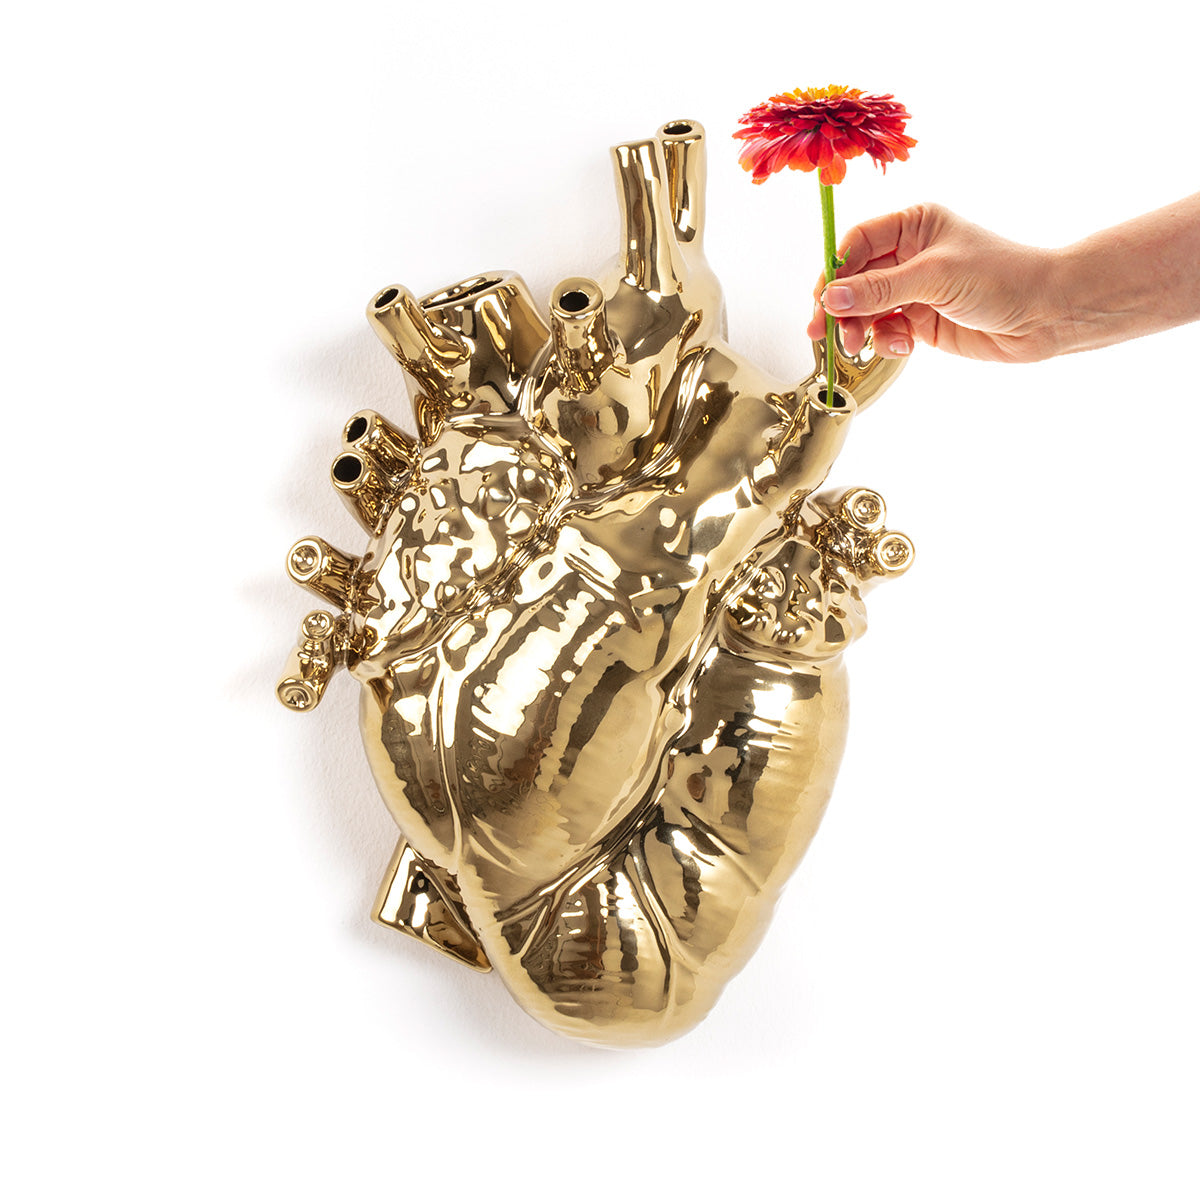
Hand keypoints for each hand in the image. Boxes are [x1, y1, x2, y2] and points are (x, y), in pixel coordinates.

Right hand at [806, 203, 1066, 362]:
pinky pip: (886, 330)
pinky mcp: (921, 320)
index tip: (822, 300)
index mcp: (914, 224)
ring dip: (859, 329)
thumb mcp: (935, 277)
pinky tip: (902, 348)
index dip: (835, 271)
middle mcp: (910, 254)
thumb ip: (879, 289)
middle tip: (825, 333)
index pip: (857, 243)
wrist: (1047, 315)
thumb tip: (830, 298)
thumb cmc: (1003, 278)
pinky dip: (886, 341)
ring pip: (865, 309)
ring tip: (860, 347)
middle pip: (854, 279)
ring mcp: (915, 289)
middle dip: (840, 307)